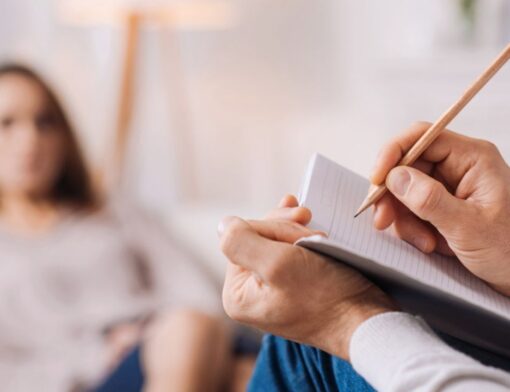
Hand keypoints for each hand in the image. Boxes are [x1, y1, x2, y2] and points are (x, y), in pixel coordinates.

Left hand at [219, 210, 395, 359]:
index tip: (301, 226)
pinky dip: (301, 238)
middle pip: (257, 239)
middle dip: (285, 228)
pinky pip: (289, 252)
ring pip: (275, 242)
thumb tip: (222, 224)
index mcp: (237, 294)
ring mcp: (271, 290)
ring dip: (296, 231)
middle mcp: (250, 294)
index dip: (272, 227)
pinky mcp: (292, 286)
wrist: (366, 320)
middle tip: (310, 222)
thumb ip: (241, 242)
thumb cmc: (326, 296)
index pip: (242, 238)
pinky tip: (310, 228)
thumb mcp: (278, 264)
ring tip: (319, 234)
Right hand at [372, 122, 509, 295]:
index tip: (376, 179)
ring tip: (422, 242)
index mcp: (472, 159)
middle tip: (383, 220)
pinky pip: (410, 208)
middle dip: (392, 195)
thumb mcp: (469, 228)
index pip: (422, 137)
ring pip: (404, 190)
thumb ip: (430, 200)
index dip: (393, 153)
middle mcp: (459, 167)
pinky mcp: (441, 206)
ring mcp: (449, 187)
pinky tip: (427, 244)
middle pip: (407, 165)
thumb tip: (395, 177)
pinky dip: (410, 227)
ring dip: (403, 218)